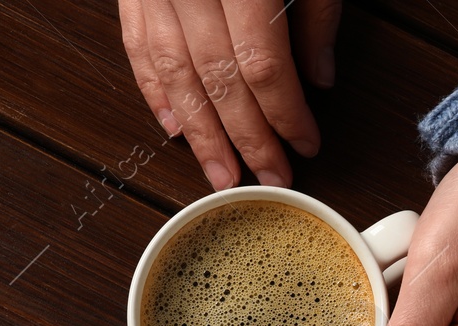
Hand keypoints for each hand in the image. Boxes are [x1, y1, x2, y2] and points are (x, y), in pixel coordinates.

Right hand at [119, 0, 341, 188]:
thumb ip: (316, 13)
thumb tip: (319, 76)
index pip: (262, 64)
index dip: (284, 113)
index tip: (304, 143)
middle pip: (218, 81)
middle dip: (245, 138)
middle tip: (268, 177)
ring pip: (175, 74)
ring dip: (200, 134)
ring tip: (220, 174)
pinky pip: (138, 48)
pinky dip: (154, 92)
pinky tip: (174, 128)